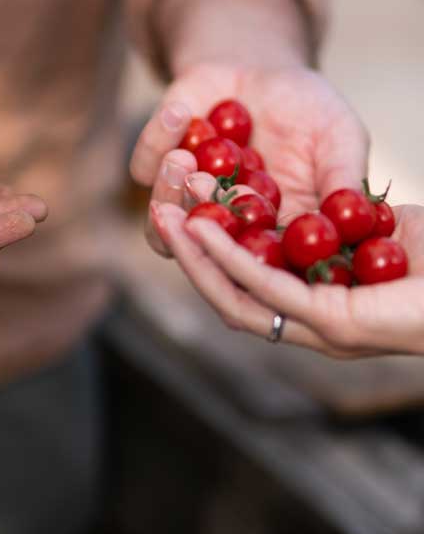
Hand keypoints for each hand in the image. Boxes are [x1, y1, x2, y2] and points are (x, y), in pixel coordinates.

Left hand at [130, 61, 369, 253]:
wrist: (263, 68)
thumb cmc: (311, 110)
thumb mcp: (340, 136)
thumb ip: (344, 177)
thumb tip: (352, 218)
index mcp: (273, 238)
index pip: (258, 264)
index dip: (247, 256)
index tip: (246, 231)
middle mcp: (225, 232)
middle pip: (201, 254)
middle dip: (198, 225)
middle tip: (200, 184)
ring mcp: (187, 203)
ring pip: (160, 228)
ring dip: (168, 193)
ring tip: (183, 157)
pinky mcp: (156, 165)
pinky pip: (142, 167)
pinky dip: (157, 139)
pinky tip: (183, 112)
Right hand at [153, 202, 423, 357]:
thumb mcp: (376, 227)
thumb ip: (339, 223)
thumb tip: (314, 203)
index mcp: (317, 307)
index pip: (246, 286)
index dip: (209, 255)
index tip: (183, 213)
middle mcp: (310, 326)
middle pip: (227, 295)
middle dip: (188, 256)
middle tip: (156, 212)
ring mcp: (319, 330)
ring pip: (234, 297)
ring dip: (195, 258)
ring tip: (165, 216)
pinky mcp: (333, 323)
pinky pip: (265, 288)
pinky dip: (228, 258)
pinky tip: (203, 227)